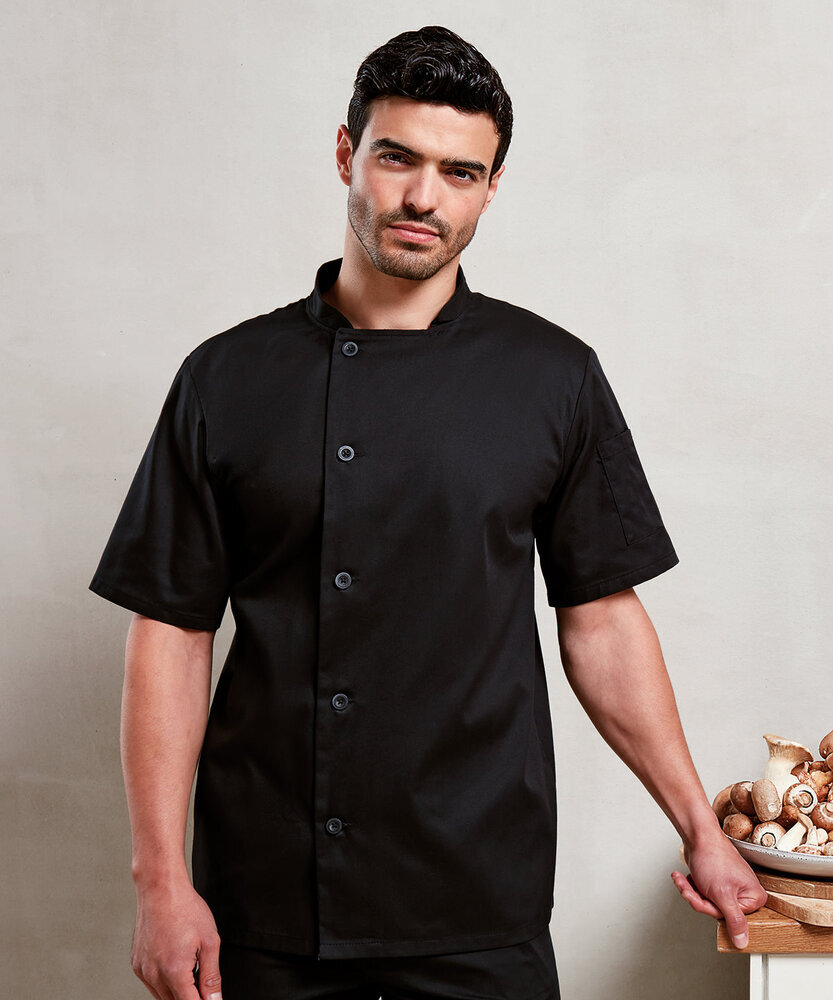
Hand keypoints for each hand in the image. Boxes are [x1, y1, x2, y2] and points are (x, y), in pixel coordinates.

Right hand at [131, 879, 222, 999]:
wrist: (161, 889)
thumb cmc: (186, 909)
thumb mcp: (209, 941)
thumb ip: (212, 976)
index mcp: (174, 971)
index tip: (210, 998)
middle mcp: (154, 975)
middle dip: (191, 996)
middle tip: (203, 980)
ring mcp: (142, 970)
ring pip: (162, 996)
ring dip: (178, 991)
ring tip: (191, 965)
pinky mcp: (136, 964)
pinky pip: (152, 983)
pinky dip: (165, 980)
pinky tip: (175, 961)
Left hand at [671, 833, 767, 948]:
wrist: (697, 835)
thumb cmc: (712, 857)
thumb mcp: (723, 895)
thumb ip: (734, 921)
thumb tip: (743, 942)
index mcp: (754, 898)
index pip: (729, 919)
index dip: (710, 907)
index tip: (704, 895)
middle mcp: (744, 893)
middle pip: (716, 910)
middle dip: (697, 898)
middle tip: (690, 886)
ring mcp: (730, 887)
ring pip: (706, 902)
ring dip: (691, 891)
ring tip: (683, 878)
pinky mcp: (716, 882)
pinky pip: (702, 893)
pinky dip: (690, 885)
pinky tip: (685, 876)